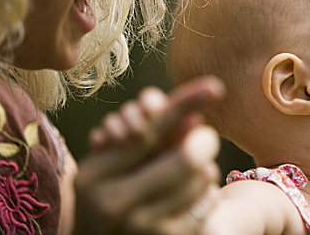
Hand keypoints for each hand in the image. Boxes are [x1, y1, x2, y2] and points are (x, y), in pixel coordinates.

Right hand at [74, 76, 224, 233]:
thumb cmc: (113, 192)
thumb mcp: (115, 161)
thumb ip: (147, 134)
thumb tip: (193, 118)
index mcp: (94, 175)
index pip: (148, 132)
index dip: (184, 105)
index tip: (215, 87)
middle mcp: (114, 204)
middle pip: (185, 157)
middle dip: (204, 140)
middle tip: (208, 136)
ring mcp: (141, 228)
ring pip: (200, 178)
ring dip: (205, 167)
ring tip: (193, 170)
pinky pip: (207, 203)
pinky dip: (207, 191)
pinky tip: (195, 192)